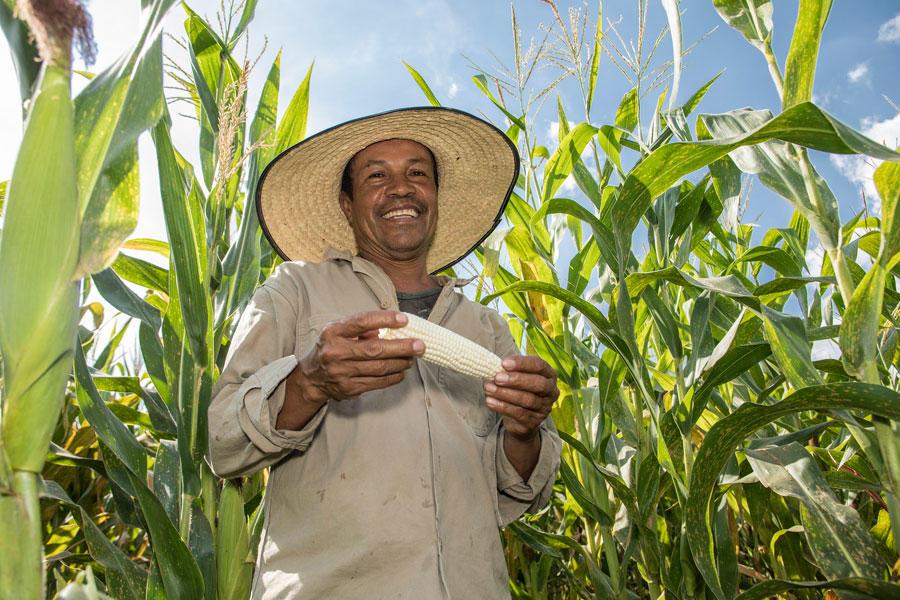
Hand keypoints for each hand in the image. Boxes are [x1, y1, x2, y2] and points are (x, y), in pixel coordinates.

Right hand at [277, 311, 422, 429]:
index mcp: (333, 332)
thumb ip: (362, 328)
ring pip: (380, 368)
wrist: (312, 377)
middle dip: (402, 347)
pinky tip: (402, 371)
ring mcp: (342, 372)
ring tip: (412, 358)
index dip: (385, 319)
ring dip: (401, 362)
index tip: (404, 319)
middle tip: (420, 345)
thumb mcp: (339, 331)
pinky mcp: (349, 388)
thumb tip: (390, 327)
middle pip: (375, 349)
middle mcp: (336, 352)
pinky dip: (394, 377)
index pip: (362, 322)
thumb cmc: (332, 347)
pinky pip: (378, 382)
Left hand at [484, 355, 557, 439]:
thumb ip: (511, 371)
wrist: (520, 419)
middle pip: (538, 384)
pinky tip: (490, 401)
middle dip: (516, 379)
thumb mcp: (518, 378)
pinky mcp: (534, 422)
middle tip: (497, 377)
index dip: (522, 363)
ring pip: (527, 400)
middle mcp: (551, 391)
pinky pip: (518, 413)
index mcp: (549, 375)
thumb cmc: (519, 390)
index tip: (504, 363)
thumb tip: (493, 364)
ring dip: (505, 393)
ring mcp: (544, 408)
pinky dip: (502, 406)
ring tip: (488, 388)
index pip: (539, 365)